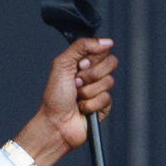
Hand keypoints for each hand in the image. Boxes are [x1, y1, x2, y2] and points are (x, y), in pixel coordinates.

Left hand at [11, 39, 117, 165]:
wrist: (56, 123)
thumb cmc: (54, 97)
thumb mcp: (62, 64)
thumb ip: (82, 46)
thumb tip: (106, 41)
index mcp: (83, 63)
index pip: (103, 50)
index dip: (92, 58)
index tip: (79, 66)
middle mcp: (93, 75)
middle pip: (111, 64)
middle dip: (91, 75)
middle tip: (77, 83)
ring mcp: (99, 90)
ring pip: (109, 82)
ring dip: (88, 91)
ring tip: (77, 97)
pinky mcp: (104, 106)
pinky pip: (107, 98)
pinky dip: (91, 104)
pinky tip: (82, 108)